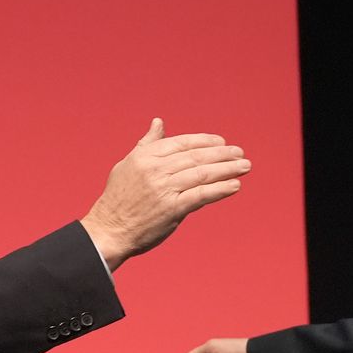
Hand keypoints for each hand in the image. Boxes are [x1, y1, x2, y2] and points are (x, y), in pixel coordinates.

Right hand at [80, 118, 250, 271]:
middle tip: (240, 153)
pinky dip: (220, 189)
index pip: (182, 143)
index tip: (222, 142)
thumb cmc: (118, 198)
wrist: (108, 230)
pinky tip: (235, 185)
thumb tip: (159, 122)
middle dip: (222, 154)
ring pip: (203, 174)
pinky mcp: (172, 209)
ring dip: (227, 169)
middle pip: (196, 157)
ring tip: (244, 167)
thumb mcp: (128, 164)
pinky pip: (201, 195)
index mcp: (146, 156)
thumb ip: (147, 144)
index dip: (205, 141)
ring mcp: (165, 189)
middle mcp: (156, 170)